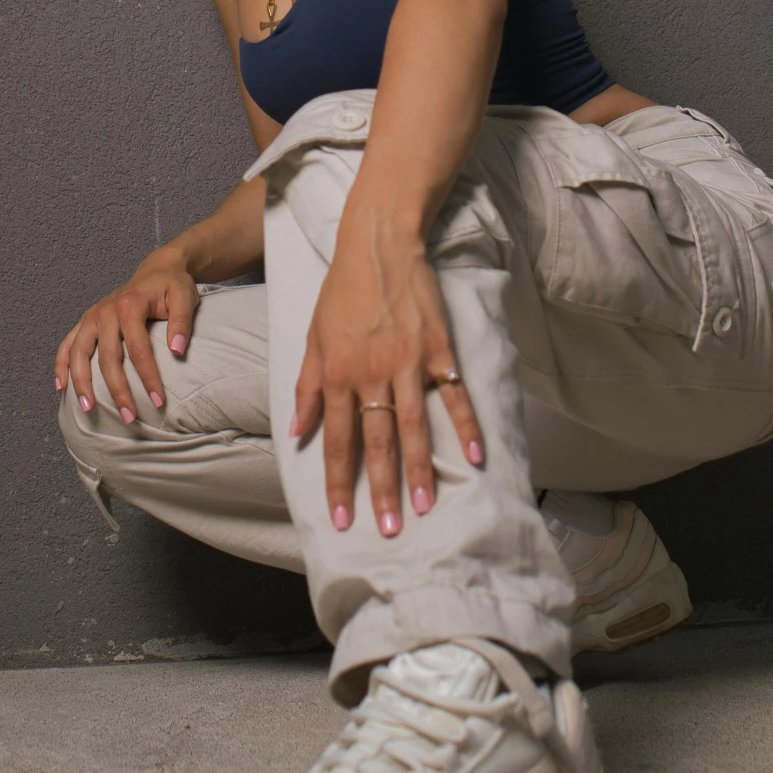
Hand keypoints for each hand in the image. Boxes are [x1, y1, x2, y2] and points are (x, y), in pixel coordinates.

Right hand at [54, 252, 198, 422]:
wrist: (157, 269)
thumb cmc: (172, 286)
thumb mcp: (185, 297)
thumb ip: (181, 323)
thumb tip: (178, 351)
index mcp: (129, 305)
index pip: (138, 349)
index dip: (148, 377)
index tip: (159, 402)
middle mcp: (105, 311)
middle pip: (107, 358)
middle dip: (118, 390)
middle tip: (130, 417)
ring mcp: (91, 317)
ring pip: (79, 353)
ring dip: (82, 383)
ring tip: (89, 409)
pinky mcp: (86, 322)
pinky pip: (66, 345)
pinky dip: (61, 366)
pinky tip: (60, 387)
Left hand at [290, 217, 482, 534]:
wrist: (378, 243)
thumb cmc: (341, 290)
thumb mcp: (312, 337)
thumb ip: (306, 387)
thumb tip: (297, 431)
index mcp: (337, 374)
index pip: (337, 440)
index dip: (338, 481)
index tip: (341, 518)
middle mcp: (371, 374)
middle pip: (376, 442)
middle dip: (380, 489)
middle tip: (389, 529)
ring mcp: (407, 362)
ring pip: (414, 426)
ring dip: (420, 469)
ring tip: (426, 506)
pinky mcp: (437, 348)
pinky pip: (453, 393)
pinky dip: (466, 425)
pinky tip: (476, 456)